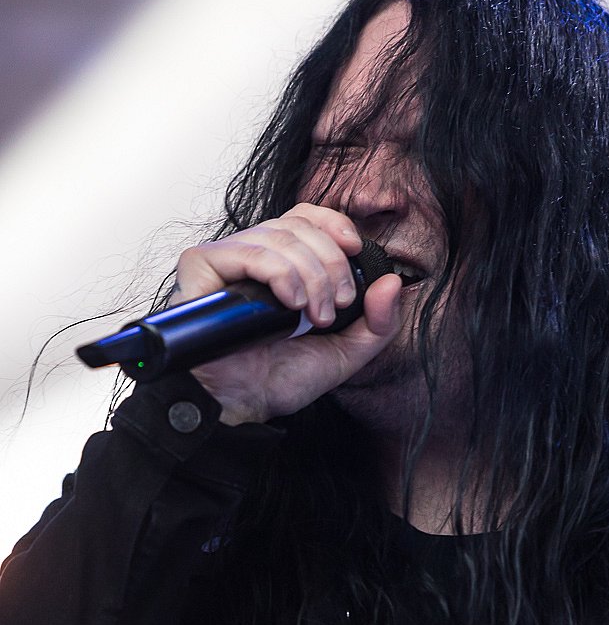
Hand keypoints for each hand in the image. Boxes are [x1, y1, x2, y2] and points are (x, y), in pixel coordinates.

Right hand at [171, 203, 401, 424]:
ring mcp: (225, 258)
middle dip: (332, 264)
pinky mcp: (200, 266)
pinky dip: (280, 272)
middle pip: (299, 225)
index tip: (356, 250)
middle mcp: (252, 256)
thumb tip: (394, 282)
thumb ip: (378, 323)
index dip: (334, 224)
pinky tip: (291, 303)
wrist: (239, 407)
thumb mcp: (345, 353)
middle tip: (337, 306)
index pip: (306, 217)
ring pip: (280, 236)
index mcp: (281, 265)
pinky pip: (248, 250)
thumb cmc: (278, 380)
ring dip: (311, 275)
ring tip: (315, 316)